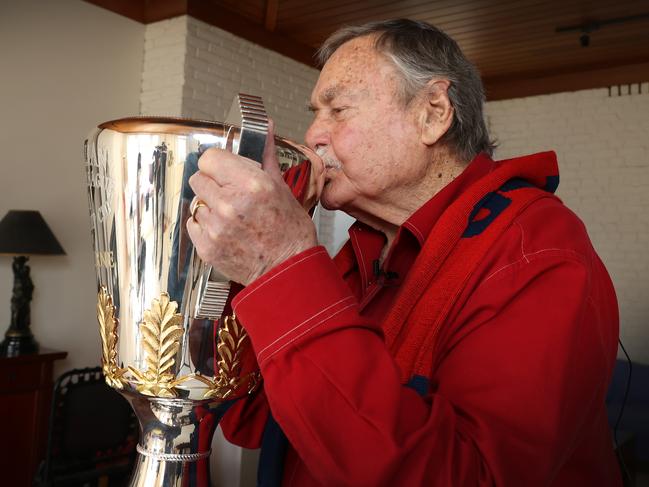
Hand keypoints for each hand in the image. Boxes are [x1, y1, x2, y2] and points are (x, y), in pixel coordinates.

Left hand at [187, 121, 318, 285]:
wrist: (288, 270)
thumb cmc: (290, 232)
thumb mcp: (282, 187)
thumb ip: (266, 155)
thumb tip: (267, 127)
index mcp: (251, 184)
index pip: (209, 158)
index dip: (218, 163)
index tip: (225, 170)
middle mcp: (230, 204)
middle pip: (198, 178)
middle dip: (213, 183)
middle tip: (231, 195)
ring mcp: (216, 227)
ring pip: (196, 202)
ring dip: (210, 206)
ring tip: (232, 217)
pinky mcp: (207, 247)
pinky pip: (193, 224)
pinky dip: (205, 226)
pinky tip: (226, 230)